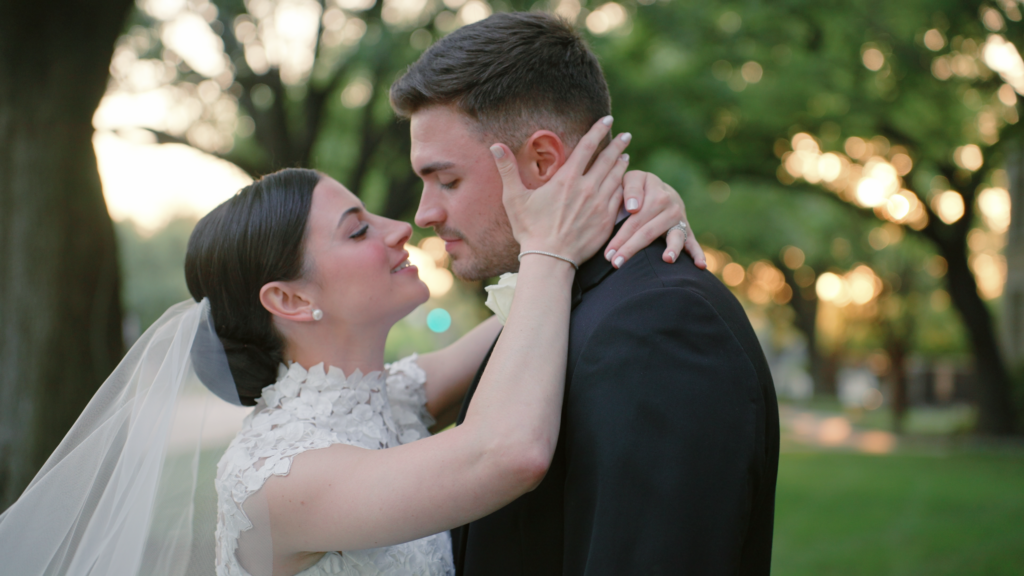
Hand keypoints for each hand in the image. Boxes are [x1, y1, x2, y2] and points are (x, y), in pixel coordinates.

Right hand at [491, 116, 631, 265]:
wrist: (550, 259)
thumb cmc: (530, 229)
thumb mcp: (514, 198)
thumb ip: (507, 169)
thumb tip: (494, 146)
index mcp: (567, 179)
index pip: (587, 147)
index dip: (598, 131)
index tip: (607, 120)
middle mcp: (587, 188)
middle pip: (608, 160)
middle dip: (618, 145)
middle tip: (626, 135)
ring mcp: (600, 205)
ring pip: (616, 178)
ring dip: (622, 164)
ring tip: (626, 155)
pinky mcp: (607, 220)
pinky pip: (620, 198)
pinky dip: (624, 186)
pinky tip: (625, 183)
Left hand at [603, 171, 705, 268]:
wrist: (656, 188)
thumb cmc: (637, 188)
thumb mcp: (631, 179)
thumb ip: (631, 189)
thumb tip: (634, 208)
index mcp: (655, 191)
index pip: (636, 218)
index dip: (621, 236)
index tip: (608, 254)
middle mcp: (671, 204)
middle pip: (650, 230)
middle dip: (632, 249)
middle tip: (617, 264)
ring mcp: (680, 217)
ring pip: (674, 236)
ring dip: (672, 249)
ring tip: (667, 259)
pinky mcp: (687, 228)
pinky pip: (693, 242)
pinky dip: (698, 253)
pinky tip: (700, 265)